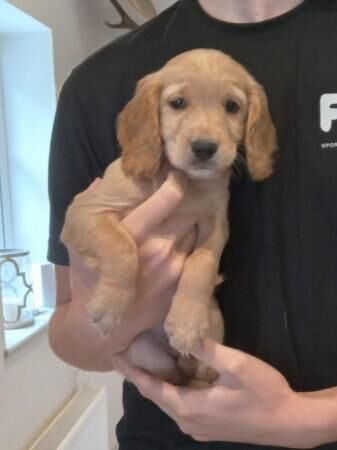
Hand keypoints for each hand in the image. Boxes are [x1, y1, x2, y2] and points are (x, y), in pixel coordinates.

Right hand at [66, 171, 197, 354]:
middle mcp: (157, 251)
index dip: (175, 184)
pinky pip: (197, 255)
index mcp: (132, 237)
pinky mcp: (182, 285)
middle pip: (187, 213)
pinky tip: (189, 235)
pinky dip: (195, 242)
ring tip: (196, 207)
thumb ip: (90, 214)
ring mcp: (174, 270)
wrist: (106, 326)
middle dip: (191, 199)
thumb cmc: (89, 279)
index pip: (164, 201)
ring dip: (195, 219)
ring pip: (196, 232)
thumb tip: (99, 182)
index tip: (180, 173)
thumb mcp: (78, 244)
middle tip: (194, 185)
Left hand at [116, 339, 316, 447]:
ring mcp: (199, 427)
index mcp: (190, 407)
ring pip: (169, 401)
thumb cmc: (263, 392)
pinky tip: (176, 374)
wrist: (290, 422)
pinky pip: (181, 406)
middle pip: (156, 396)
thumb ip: (206, 350)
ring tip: (147, 359)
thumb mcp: (236, 366)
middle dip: (140, 375)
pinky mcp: (210, 427)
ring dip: (157, 382)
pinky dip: (173, 389)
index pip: (150, 388)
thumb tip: (181, 335)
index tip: (114, 355)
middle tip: (126, 352)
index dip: (131, 372)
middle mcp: (188, 421)